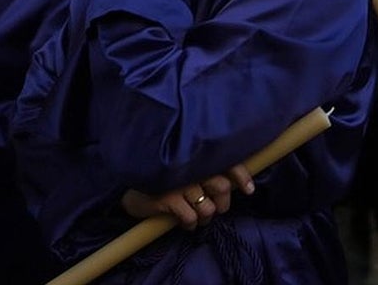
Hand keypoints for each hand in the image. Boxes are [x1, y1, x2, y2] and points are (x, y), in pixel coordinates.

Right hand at [120, 162, 254, 229]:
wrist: (129, 188)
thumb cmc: (166, 178)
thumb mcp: (188, 169)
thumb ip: (210, 171)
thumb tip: (235, 186)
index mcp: (198, 154)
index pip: (228, 161)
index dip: (241, 176)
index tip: (248, 190)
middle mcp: (190, 164)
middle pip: (221, 188)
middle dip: (221, 204)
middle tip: (213, 208)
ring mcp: (178, 180)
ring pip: (207, 208)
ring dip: (204, 217)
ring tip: (194, 215)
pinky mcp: (167, 197)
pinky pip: (190, 218)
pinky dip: (189, 224)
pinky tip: (182, 221)